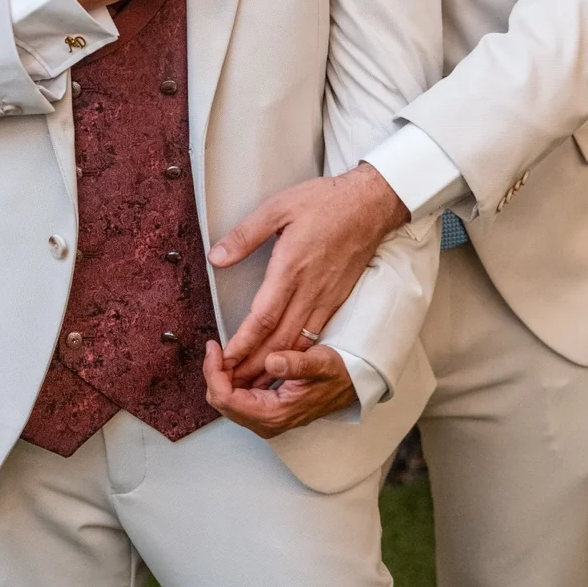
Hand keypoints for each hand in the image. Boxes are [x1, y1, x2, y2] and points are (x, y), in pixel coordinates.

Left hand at [203, 341, 355, 436]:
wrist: (351, 386)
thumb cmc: (338, 374)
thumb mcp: (321, 363)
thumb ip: (296, 364)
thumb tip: (271, 362)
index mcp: (274, 413)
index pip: (226, 398)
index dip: (214, 372)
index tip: (214, 347)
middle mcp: (266, 422)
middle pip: (221, 402)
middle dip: (213, 374)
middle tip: (215, 347)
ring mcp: (265, 418)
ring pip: (227, 401)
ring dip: (220, 376)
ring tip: (223, 351)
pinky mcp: (266, 411)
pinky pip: (237, 398)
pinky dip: (231, 379)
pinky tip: (236, 361)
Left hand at [210, 163, 409, 382]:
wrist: (370, 205)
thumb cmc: (325, 202)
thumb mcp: (278, 206)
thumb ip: (246, 234)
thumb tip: (217, 257)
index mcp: (291, 268)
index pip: (264, 316)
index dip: (243, 342)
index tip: (226, 359)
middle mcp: (310, 290)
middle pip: (280, 340)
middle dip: (254, 366)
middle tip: (232, 384)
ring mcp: (326, 298)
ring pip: (298, 343)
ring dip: (274, 366)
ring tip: (253, 384)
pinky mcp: (337, 299)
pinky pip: (315, 335)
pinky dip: (297, 355)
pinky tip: (286, 364)